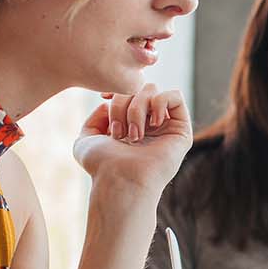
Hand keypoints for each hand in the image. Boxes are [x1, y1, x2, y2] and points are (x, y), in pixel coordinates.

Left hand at [71, 85, 191, 194]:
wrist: (118, 180)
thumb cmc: (102, 165)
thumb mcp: (86, 138)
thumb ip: (96, 118)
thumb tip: (111, 103)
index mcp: (129, 125)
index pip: (127, 92)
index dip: (116, 90)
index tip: (104, 98)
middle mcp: (148, 124)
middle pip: (137, 88)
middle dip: (122, 105)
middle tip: (118, 132)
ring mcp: (165, 126)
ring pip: (153, 90)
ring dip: (137, 108)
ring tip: (133, 135)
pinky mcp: (181, 130)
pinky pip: (176, 96)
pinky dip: (159, 102)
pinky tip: (152, 123)